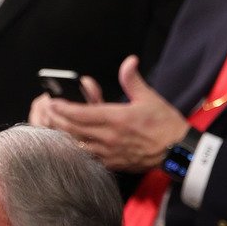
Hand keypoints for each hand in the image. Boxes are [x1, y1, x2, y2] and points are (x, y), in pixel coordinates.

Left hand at [37, 57, 187, 172]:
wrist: (178, 152)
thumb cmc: (165, 125)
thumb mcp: (149, 98)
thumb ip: (132, 79)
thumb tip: (129, 61)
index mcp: (117, 118)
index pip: (81, 113)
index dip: (63, 107)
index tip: (52, 101)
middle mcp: (109, 137)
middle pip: (73, 129)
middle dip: (57, 120)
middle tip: (48, 112)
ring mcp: (109, 153)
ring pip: (76, 145)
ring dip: (62, 135)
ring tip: (53, 126)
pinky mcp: (112, 164)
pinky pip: (87, 157)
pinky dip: (75, 149)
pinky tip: (69, 143)